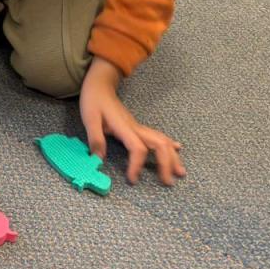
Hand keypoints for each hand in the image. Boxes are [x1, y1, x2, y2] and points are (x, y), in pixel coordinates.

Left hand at [79, 57, 185, 185]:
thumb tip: (99, 160)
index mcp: (124, 128)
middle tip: (168, 182)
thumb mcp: (89, 119)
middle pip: (159, 145)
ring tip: (180, 172)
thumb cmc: (94, 101)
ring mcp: (139, 127)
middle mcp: (136, 128)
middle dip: (166, 164)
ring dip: (173, 157)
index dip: (137, 165)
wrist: (100, 86)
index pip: (137, 149)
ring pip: (163, 141)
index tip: (132, 179)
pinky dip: (169, 145)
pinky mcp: (138, 127)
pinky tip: (178, 149)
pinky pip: (159, 136)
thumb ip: (95, 139)